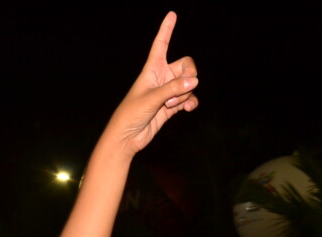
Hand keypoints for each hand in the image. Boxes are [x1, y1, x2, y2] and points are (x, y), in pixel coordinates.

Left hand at [106, 12, 197, 154]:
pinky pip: (189, 98)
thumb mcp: (151, 99)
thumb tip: (194, 81)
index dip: (166, 30)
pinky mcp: (172, 106)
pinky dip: (190, 102)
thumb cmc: (131, 114)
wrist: (127, 137)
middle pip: (186, 65)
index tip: (172, 14)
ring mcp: (168, 92)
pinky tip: (188, 109)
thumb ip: (173, 89)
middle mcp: (161, 78)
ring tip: (170, 106)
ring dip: (184, 95)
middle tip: (179, 90)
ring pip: (189, 84)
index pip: (160, 44)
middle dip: (189, 75)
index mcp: (151, 69)